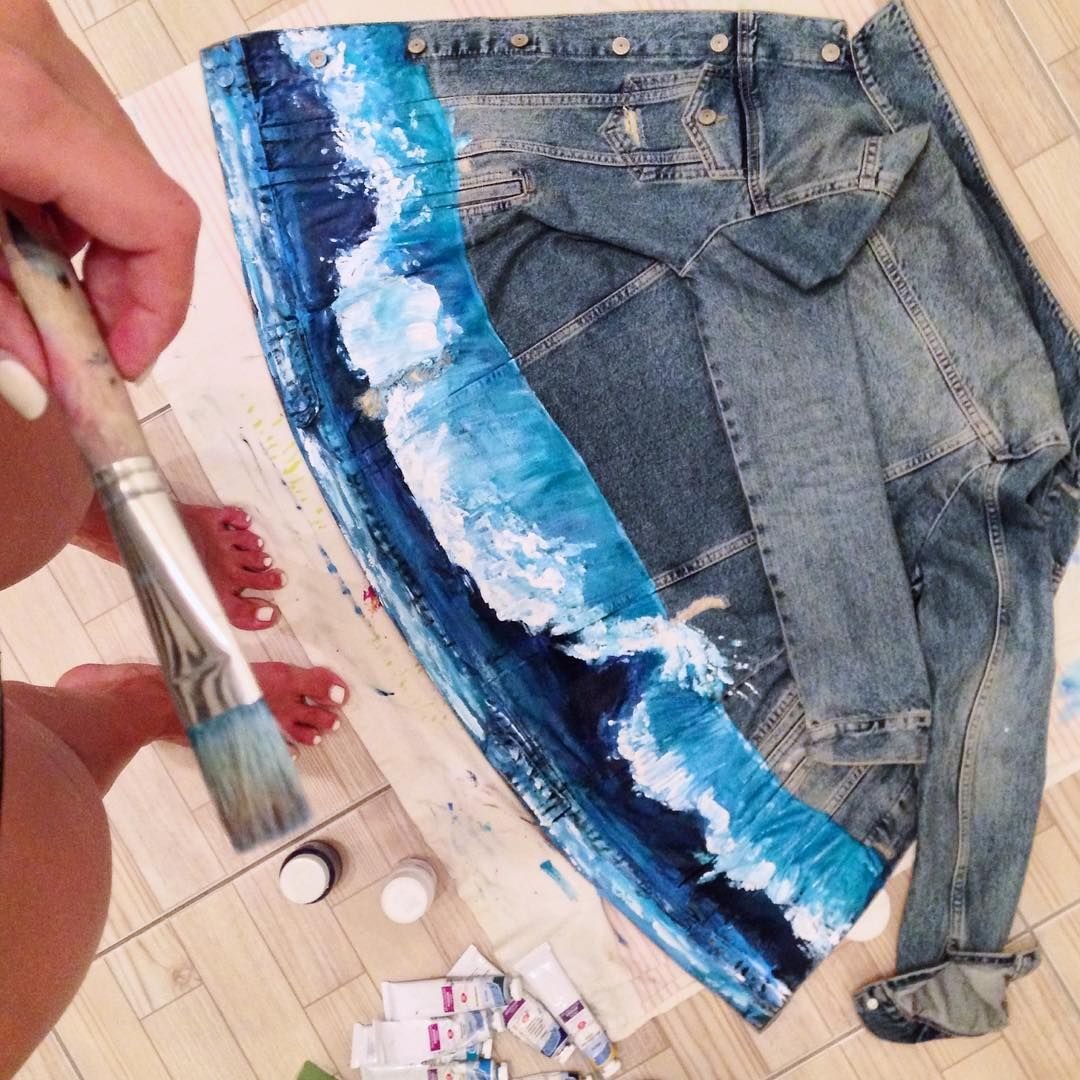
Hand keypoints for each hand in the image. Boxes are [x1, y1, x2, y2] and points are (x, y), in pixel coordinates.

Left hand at [0, 0, 198, 417]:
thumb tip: (37, 386)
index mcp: (17, 103)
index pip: (158, 223)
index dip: (158, 310)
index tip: (114, 365)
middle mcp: (39, 51)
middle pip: (142, 195)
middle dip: (115, 285)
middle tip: (66, 339)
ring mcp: (25, 29)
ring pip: (107, 164)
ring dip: (77, 241)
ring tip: (10, 274)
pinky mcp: (5, 28)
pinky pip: (66, 126)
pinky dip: (42, 189)